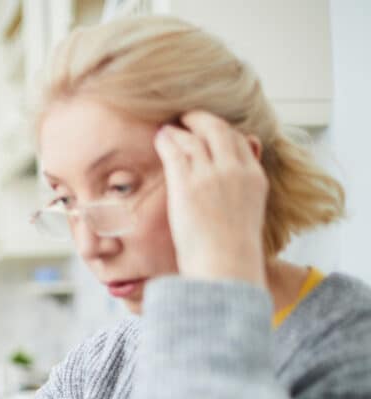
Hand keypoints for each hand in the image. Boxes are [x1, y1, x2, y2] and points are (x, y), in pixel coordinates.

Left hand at [153, 110, 268, 284]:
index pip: (240, 140)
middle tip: (186, 118)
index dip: (221, 132)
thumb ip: (241, 190)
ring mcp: (211, 175)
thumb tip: (233, 180)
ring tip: (167, 128)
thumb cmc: (230, 250)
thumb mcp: (247, 213)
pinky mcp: (188, 184)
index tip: (209, 130)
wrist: (225, 265)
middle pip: (218, 129)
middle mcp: (235, 171)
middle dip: (201, 119)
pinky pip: (175, 150)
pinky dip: (166, 140)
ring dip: (179, 130)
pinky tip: (158, 138)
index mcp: (254, 177)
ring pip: (193, 137)